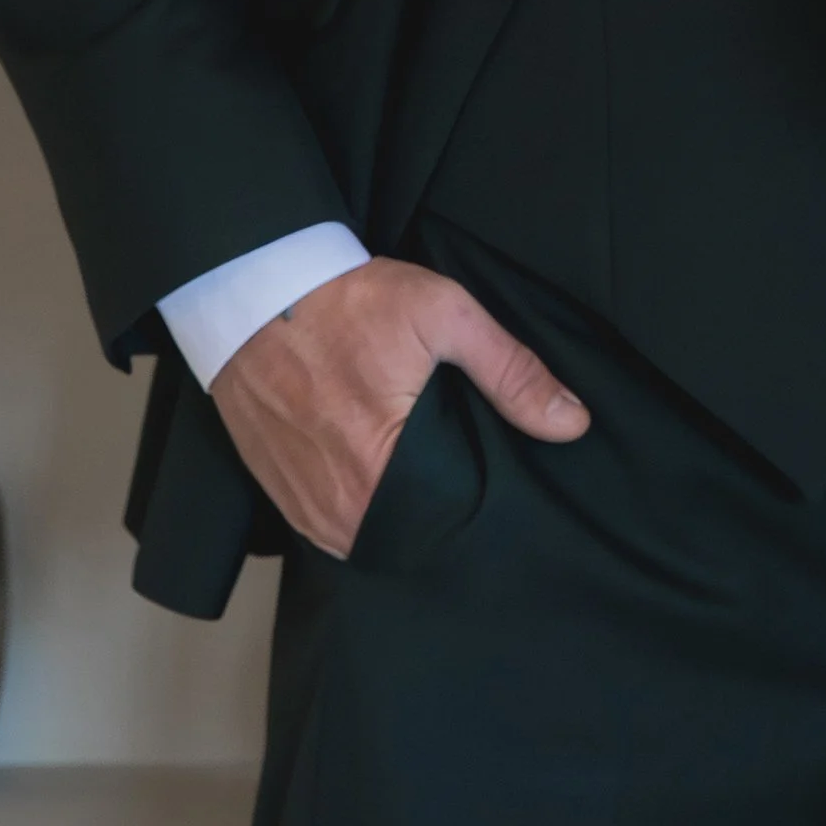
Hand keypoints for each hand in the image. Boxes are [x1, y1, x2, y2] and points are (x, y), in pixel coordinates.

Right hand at [209, 255, 588, 557]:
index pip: (454, 521)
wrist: (253, 290)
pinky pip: (336, 526)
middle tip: (462, 461)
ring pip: (374, 534)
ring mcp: (304, 508)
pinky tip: (382, 468)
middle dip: (444, 507)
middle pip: (414, 532)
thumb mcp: (444, 315)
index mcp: (379, 471)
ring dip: (401, 510)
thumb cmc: (348, 300)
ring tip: (424, 465)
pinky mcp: (281, 496)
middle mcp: (337, 507)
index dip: (482, 499)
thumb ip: (511, 372)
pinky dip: (363, 506)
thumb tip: (571, 423)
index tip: (498, 472)